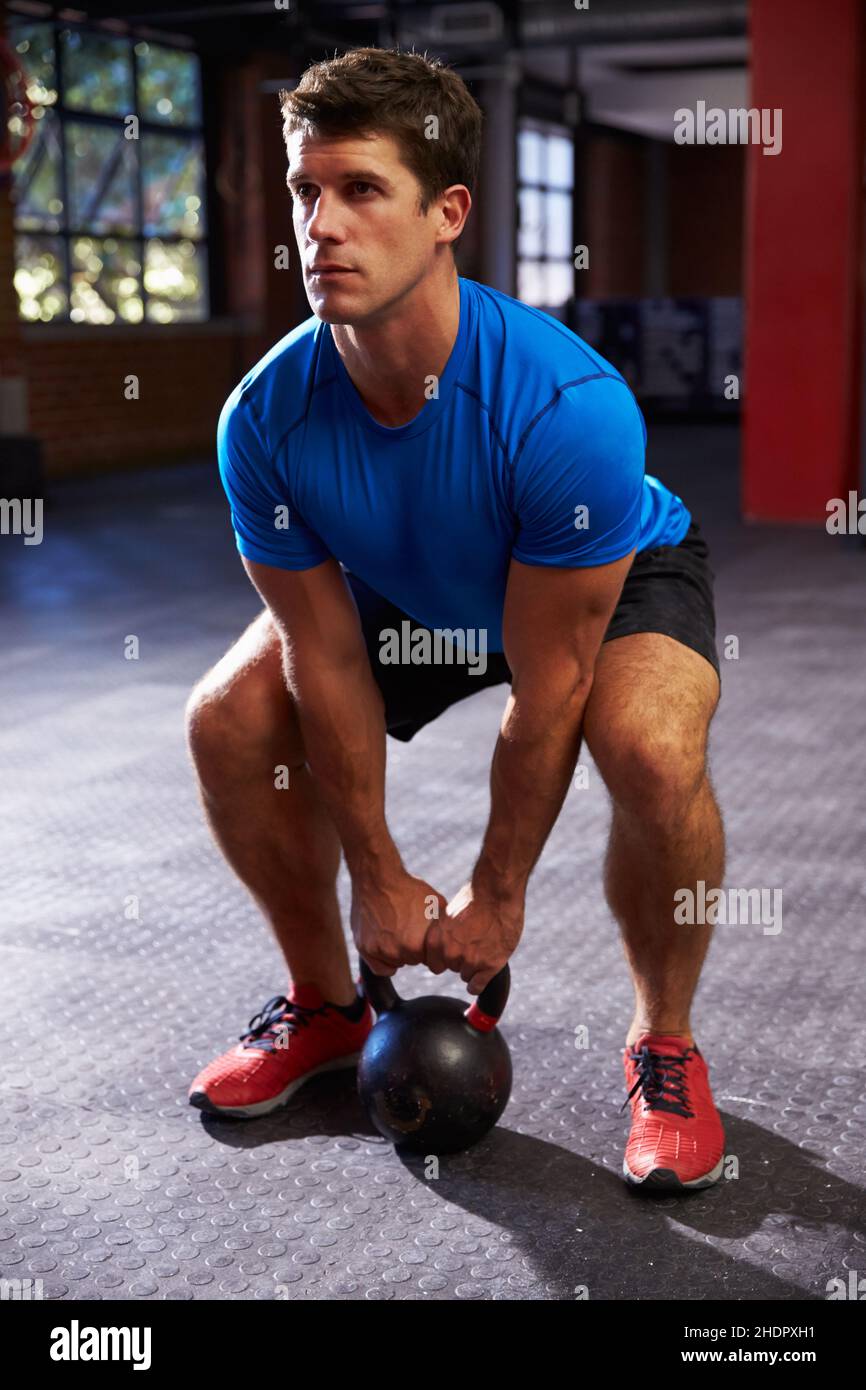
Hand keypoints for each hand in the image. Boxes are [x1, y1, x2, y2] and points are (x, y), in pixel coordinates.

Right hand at [351, 867, 447, 976]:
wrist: (377, 877)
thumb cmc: (408, 889)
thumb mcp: (436, 904)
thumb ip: (444, 927)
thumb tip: (452, 941)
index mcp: (418, 944)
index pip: (431, 959)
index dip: (430, 946)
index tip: (425, 934)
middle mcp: (398, 951)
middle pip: (413, 961)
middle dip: (413, 948)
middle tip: (408, 928)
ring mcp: (379, 951)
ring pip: (396, 963)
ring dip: (398, 952)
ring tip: (396, 929)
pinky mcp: (364, 949)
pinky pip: (380, 968)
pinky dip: (383, 961)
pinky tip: (387, 945)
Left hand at [424, 878, 523, 994]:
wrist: (497, 891)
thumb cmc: (475, 897)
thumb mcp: (448, 914)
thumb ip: (444, 934)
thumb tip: (441, 945)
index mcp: (436, 940)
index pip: (434, 965)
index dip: (445, 957)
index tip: (453, 951)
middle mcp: (450, 952)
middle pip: (452, 968)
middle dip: (461, 959)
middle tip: (473, 943)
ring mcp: (470, 960)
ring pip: (466, 975)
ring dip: (474, 966)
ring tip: (483, 947)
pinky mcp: (490, 965)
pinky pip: (477, 986)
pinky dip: (480, 983)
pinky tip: (483, 973)